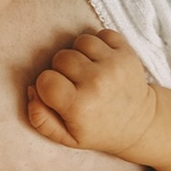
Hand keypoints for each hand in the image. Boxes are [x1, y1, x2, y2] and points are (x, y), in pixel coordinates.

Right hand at [27, 29, 154, 152]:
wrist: (139, 124)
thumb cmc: (97, 130)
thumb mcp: (66, 137)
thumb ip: (40, 118)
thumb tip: (32, 90)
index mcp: (80, 106)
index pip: (45, 80)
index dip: (46, 85)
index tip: (58, 95)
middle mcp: (97, 83)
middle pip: (60, 57)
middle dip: (62, 69)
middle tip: (74, 84)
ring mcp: (114, 65)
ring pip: (80, 41)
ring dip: (79, 54)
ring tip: (87, 70)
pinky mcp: (127, 53)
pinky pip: (101, 33)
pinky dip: (98, 44)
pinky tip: (100, 61)